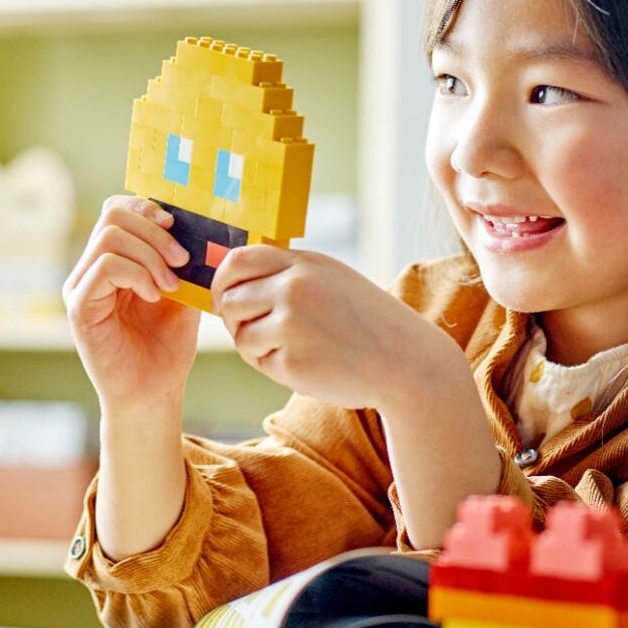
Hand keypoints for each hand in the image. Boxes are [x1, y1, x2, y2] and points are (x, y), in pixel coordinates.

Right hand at [63, 195, 199, 410]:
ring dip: (150, 255)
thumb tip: (197, 222)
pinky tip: (153, 295)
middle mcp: (90, 269)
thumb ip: (181, 258)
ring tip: (170, 284)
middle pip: (112, 214)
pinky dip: (136, 273)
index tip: (178, 226)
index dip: (146, 207)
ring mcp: (80, 286)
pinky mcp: (79, 307)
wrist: (155, 392)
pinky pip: (104, 266)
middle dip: (154, 230)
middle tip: (181, 260)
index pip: (116, 209)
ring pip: (110, 237)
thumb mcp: (183, 292)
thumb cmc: (166, 346)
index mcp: (112, 260)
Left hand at [213, 246, 463, 410]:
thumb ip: (287, 274)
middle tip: (256, 331)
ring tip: (290, 349)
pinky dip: (274, 367)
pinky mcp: (292, 361)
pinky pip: (260, 363)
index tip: (225, 298)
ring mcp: (292, 325)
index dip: (222, 281)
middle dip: (234, 319)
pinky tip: (306, 365)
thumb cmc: (364, 321)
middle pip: (231, 300)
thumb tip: (232, 284)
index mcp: (304, 264)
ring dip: (255, 347)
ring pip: (241, 335)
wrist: (404, 360)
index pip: (238, 261)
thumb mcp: (330, 279)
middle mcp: (294, 289)